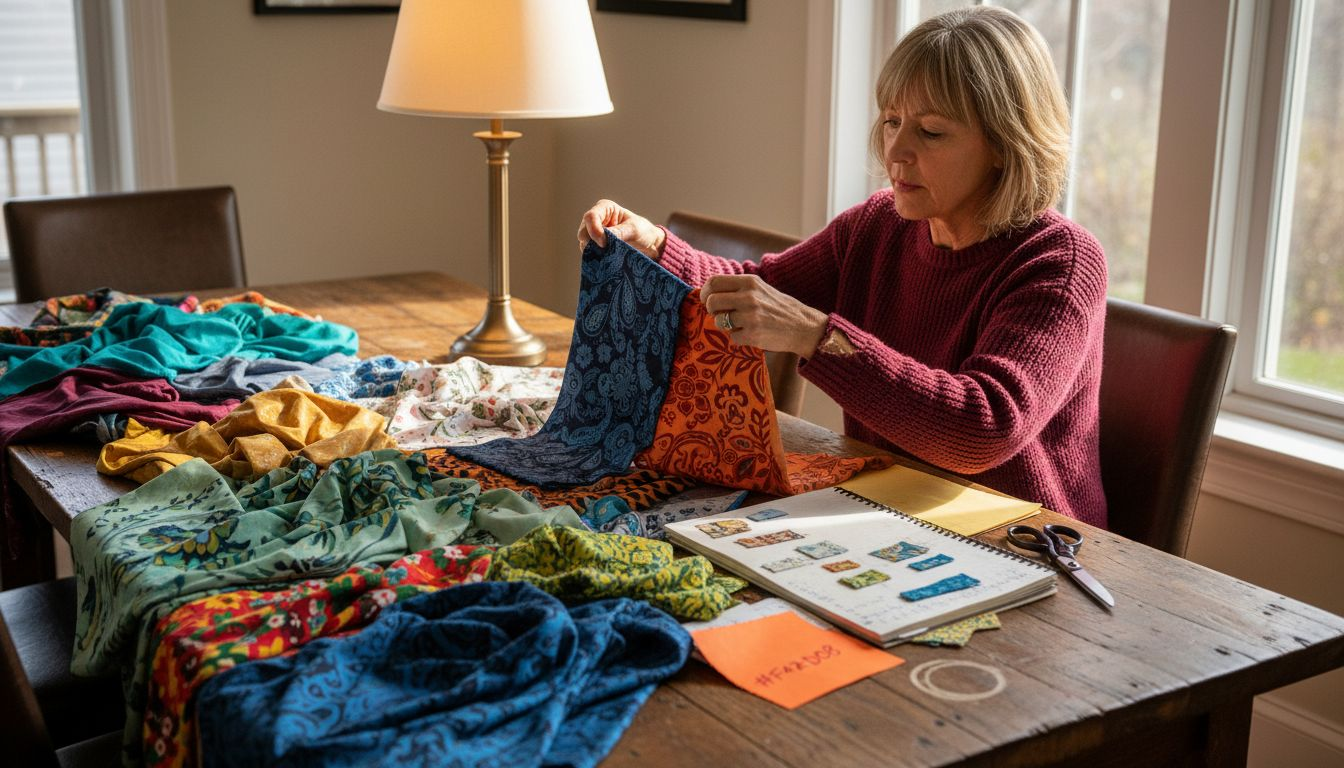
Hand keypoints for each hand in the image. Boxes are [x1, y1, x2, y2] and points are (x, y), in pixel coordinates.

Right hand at [577, 199, 665, 260]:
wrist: (648, 244)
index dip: (594, 230)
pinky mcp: (596, 245)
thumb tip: (604, 238)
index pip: (590, 217)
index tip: (604, 243)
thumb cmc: (643, 231)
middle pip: (583, 231)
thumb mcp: (634, 230)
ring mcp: (594, 233)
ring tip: (608, 255)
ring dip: (593, 251)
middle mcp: (597, 219)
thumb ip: (619, 232)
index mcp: (605, 208)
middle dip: (592, 242)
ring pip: (584, 243)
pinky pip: (589, 252)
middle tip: (605, 251)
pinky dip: (595, 256)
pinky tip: (605, 259)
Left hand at [700, 275, 829, 357]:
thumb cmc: (778, 307)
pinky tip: (751, 334)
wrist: (803, 326)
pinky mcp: (753, 334)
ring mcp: (750, 316)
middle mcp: (749, 297)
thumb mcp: (760, 289)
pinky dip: (739, 338)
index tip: (707, 300)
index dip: (705, 292)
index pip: (714, 282)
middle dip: (712, 311)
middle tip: (720, 315)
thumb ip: (738, 288)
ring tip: (739, 325)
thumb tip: (709, 293)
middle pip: (712, 302)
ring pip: (719, 322)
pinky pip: (732, 338)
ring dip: (725, 326)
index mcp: (749, 282)